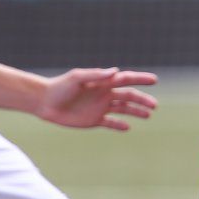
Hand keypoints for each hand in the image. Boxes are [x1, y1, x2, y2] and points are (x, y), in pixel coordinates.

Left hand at [36, 68, 158, 130]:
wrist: (45, 102)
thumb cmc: (60, 87)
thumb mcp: (77, 78)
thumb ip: (96, 74)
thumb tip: (116, 71)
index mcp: (102, 82)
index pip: (126, 79)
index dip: (140, 79)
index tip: (154, 80)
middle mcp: (104, 94)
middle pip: (128, 96)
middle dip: (142, 100)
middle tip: (154, 105)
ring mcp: (100, 107)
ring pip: (123, 109)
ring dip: (136, 111)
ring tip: (148, 115)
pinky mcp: (93, 120)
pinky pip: (110, 123)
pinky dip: (119, 125)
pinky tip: (128, 127)